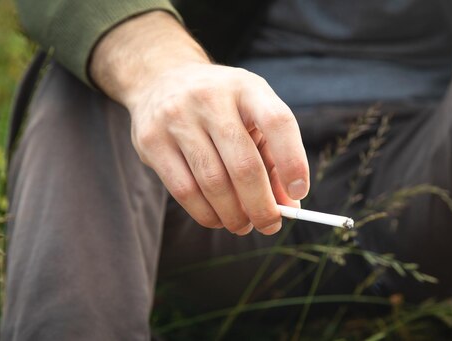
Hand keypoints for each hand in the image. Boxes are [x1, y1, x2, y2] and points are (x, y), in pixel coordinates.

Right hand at [90, 11, 308, 234]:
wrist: (161, 79)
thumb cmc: (223, 107)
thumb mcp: (253, 116)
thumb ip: (274, 159)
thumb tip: (288, 208)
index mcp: (247, 88)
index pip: (278, 122)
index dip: (293, 161)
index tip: (299, 193)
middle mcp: (211, 98)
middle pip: (244, 165)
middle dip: (261, 205)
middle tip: (270, 225)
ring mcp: (177, 117)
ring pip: (213, 183)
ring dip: (234, 215)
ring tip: (243, 225)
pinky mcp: (152, 141)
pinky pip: (184, 191)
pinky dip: (206, 214)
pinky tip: (218, 218)